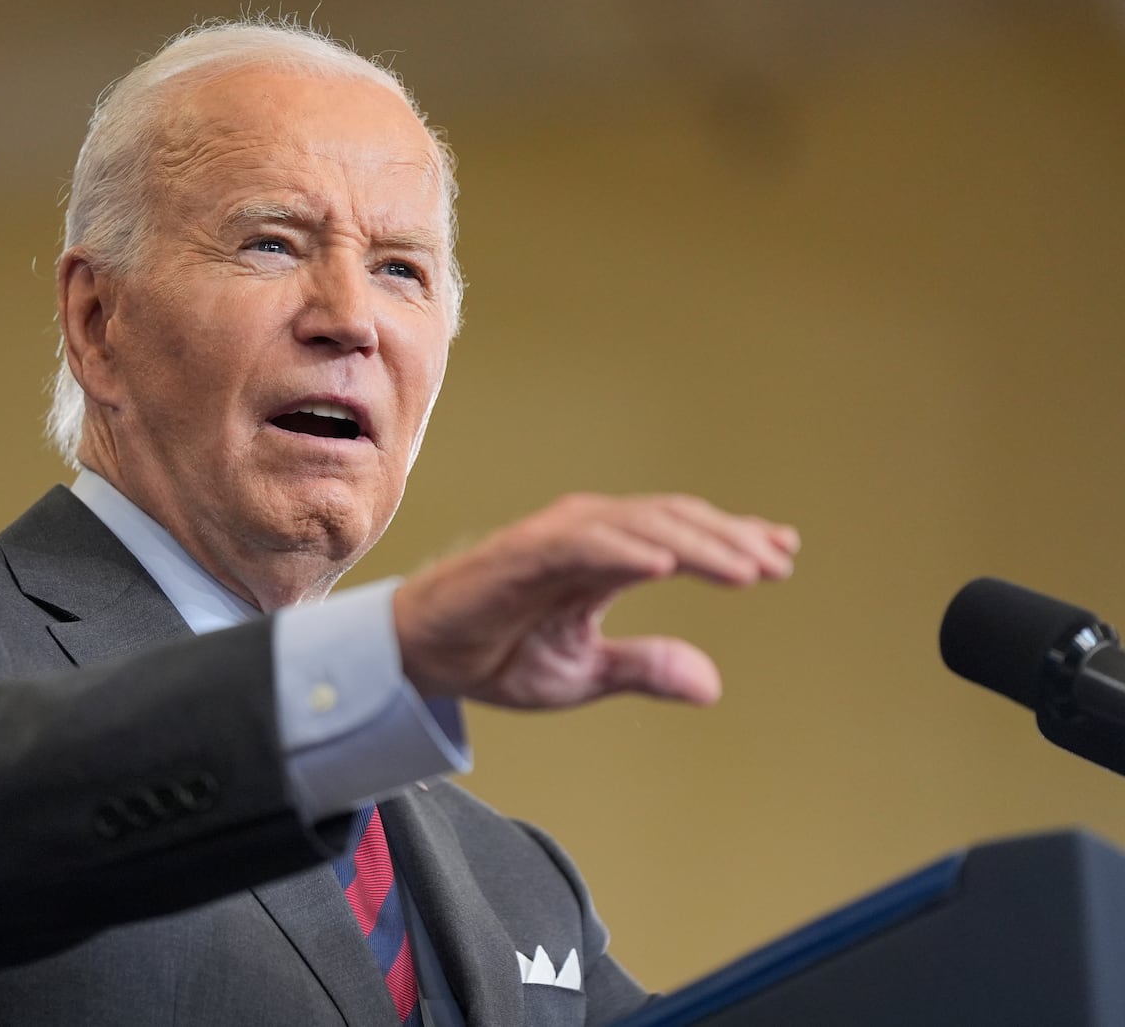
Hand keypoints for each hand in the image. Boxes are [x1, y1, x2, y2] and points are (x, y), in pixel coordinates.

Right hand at [392, 493, 797, 708]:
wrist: (422, 659)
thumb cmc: (496, 653)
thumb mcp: (584, 673)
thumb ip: (644, 668)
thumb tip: (711, 683)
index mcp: (603, 558)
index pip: (679, 536)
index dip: (731, 542)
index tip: (783, 554)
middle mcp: (585, 535)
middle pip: (671, 523)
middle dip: (728, 542)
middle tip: (776, 564)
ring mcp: (554, 539)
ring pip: (638, 527)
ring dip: (695, 546)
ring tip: (744, 569)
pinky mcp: (522, 554)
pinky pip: (582, 545)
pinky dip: (625, 550)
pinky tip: (664, 567)